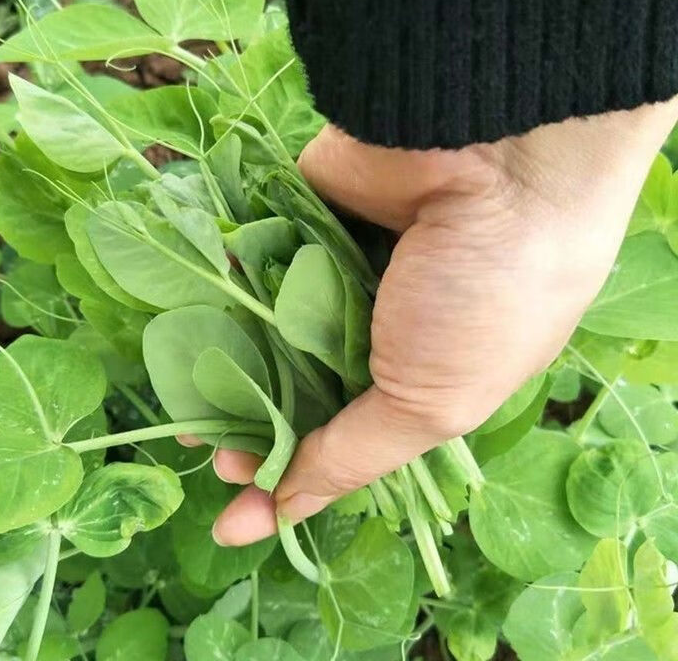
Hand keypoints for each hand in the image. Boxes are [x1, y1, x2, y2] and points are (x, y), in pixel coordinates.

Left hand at [210, 97, 677, 545]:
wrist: (496, 164)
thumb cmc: (484, 304)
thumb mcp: (430, 404)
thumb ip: (351, 460)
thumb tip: (280, 517)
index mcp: (421, 373)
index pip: (342, 433)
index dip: (291, 467)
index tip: (240, 499)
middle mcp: (374, 322)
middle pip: (292, 380)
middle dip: (249, 418)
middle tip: (208, 448)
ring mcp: (334, 265)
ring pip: (264, 321)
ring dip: (226, 358)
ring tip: (186, 392)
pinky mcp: (301, 210)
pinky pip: (252, 254)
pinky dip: (224, 283)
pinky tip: (188, 322)